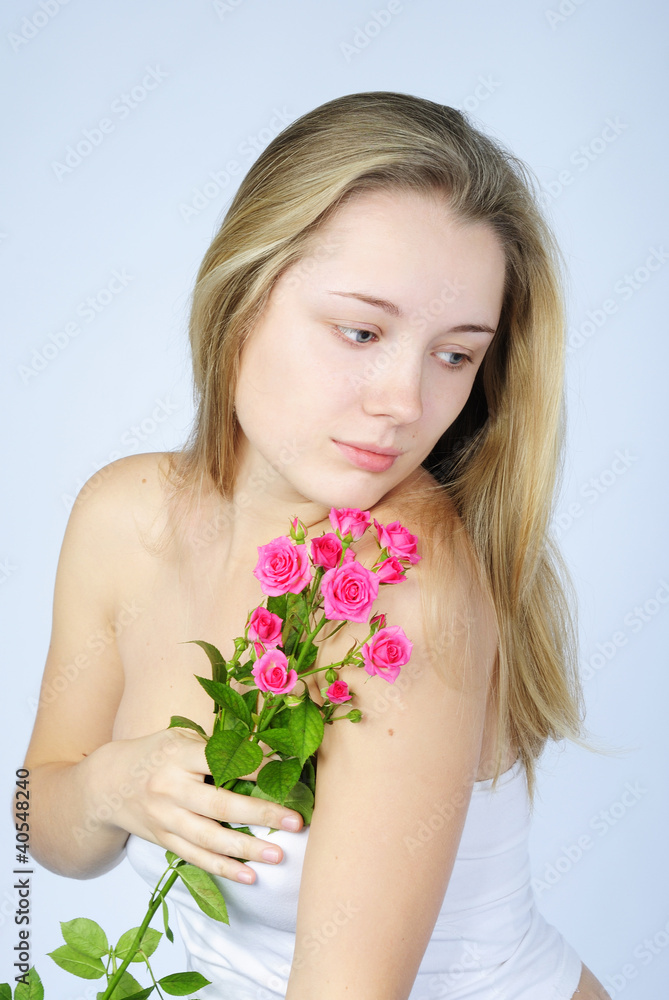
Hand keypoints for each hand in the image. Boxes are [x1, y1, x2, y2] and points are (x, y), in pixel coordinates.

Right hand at [100, 727, 303, 882]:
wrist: (108, 784)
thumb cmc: (157, 754)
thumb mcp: (180, 738)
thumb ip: (214, 746)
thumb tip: (264, 753)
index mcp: (178, 755)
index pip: (220, 760)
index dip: (253, 766)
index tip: (285, 772)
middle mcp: (171, 788)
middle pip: (219, 803)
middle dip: (260, 813)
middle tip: (294, 821)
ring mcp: (166, 818)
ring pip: (209, 838)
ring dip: (246, 848)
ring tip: (278, 855)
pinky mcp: (164, 841)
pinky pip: (196, 858)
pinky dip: (223, 869)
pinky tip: (250, 876)